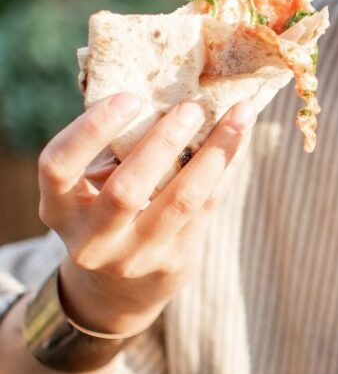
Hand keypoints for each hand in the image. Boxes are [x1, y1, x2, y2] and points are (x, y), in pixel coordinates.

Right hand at [37, 92, 254, 335]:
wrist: (117, 289)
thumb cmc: (106, 211)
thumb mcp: (91, 185)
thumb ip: (115, 147)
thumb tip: (166, 84)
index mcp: (60, 207)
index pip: (59, 166)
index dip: (91, 130)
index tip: (130, 97)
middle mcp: (92, 239)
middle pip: (127, 191)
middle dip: (163, 144)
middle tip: (192, 106)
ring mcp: (135, 255)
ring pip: (182, 201)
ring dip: (215, 153)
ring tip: (239, 115)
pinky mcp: (175, 260)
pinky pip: (208, 206)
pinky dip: (227, 167)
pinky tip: (241, 137)